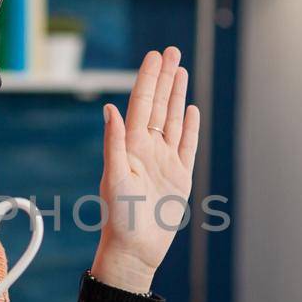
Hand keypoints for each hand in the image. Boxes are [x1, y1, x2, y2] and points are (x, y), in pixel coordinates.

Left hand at [93, 46, 198, 292]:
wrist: (135, 250)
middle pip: (159, 105)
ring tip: (181, 71)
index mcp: (130, 146)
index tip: (156, 56)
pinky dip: (190, 126)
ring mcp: (165, 161)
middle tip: (172, 51)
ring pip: (174, 120)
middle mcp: (147, 149)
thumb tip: (110, 110)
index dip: (149, 79)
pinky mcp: (179, 176)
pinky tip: (191, 109)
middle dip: (165, 78)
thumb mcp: (114, 178)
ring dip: (177, 95)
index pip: (142, 104)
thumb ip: (114, 142)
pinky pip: (187, 145)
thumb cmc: (119, 219)